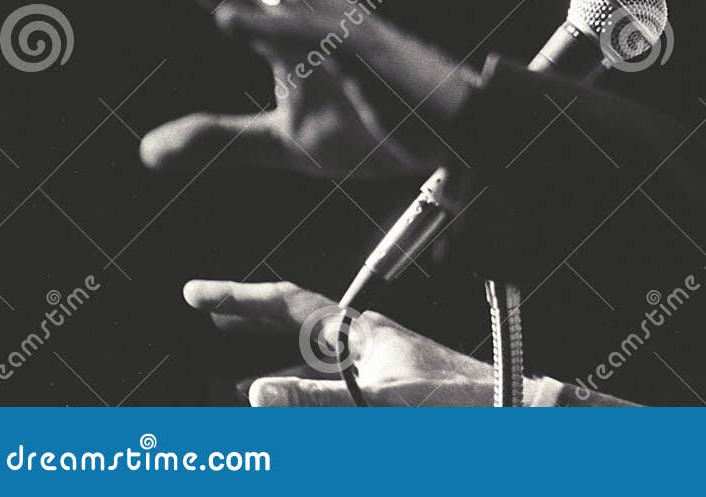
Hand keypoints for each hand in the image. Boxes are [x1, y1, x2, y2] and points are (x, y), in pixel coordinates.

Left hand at [83, 0, 477, 177]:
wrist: (455, 136)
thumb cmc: (380, 128)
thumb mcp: (284, 144)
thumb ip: (217, 140)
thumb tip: (143, 151)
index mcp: (288, 23)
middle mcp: (309, 10)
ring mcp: (337, 28)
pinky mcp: (366, 58)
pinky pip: (311, 36)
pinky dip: (267, 23)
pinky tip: (225, 18)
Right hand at [184, 279, 490, 405]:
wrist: (510, 413)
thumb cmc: (459, 399)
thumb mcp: (383, 398)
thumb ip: (318, 400)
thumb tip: (254, 394)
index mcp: (362, 332)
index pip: (289, 304)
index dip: (239, 298)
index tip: (195, 292)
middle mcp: (365, 347)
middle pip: (294, 329)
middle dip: (249, 325)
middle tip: (206, 317)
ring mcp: (375, 372)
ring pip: (308, 368)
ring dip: (267, 374)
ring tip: (226, 380)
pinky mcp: (386, 398)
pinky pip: (331, 397)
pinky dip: (300, 403)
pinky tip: (285, 412)